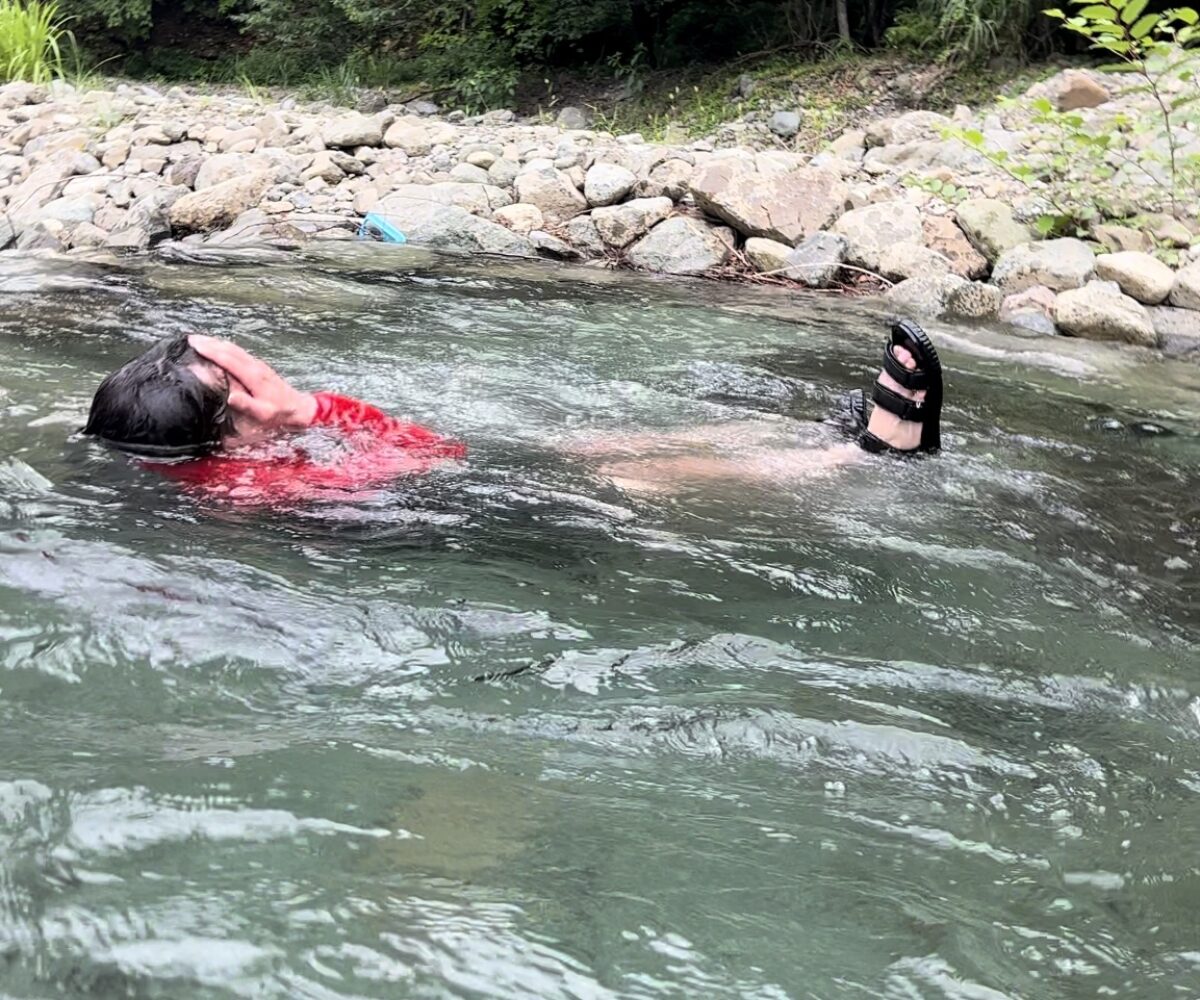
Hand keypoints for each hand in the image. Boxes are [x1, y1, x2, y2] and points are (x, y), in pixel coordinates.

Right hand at [188, 335, 317, 430]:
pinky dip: (225, 347)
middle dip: (210, 343)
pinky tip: (219, 347)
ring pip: (235, 349)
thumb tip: (230, 396)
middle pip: (230, 349)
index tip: (195, 344)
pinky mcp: (259, 366)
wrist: (300, 408)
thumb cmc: (280, 413)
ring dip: (217, 342)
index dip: (211, 351)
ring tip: (200, 339)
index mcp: (254, 376)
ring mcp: (258, 365)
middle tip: (190, 339)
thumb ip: (247, 405)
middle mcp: (255, 366)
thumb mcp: (264, 413)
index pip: (229, 359)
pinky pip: (239, 352)